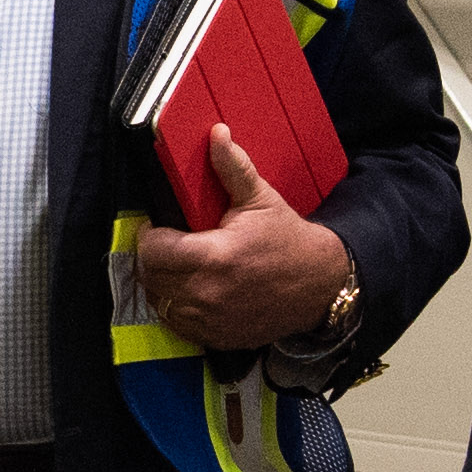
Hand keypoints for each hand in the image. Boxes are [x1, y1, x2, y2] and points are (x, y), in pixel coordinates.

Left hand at [128, 133, 357, 352]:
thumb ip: (232, 167)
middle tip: (168, 244)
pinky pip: (178, 325)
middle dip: (153, 259)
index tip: (160, 227)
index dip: (150, 236)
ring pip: (160, 303)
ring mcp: (211, 320)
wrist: (321, 285)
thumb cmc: (289, 240)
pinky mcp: (217, 337)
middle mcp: (207, 294)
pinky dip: (177, 309)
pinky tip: (191, 291)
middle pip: (151, 278)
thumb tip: (216, 134)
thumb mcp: (261, 199)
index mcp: (214, 257)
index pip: (152, 251)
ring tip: (178, 266)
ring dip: (162, 285)